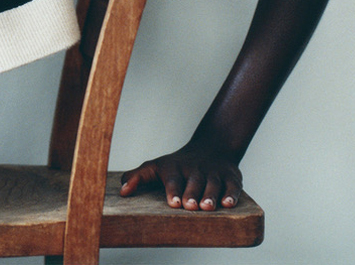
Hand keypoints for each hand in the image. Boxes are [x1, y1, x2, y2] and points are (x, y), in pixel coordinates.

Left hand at [119, 141, 242, 210]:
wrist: (210, 147)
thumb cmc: (176, 165)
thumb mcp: (155, 167)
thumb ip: (137, 177)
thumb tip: (122, 192)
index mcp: (174, 167)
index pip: (172, 178)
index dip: (173, 190)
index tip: (174, 203)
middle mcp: (194, 168)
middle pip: (193, 181)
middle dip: (192, 193)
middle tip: (191, 206)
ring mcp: (213, 172)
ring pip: (212, 183)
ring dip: (211, 195)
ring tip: (208, 207)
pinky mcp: (231, 176)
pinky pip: (232, 185)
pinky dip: (231, 194)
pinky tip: (228, 204)